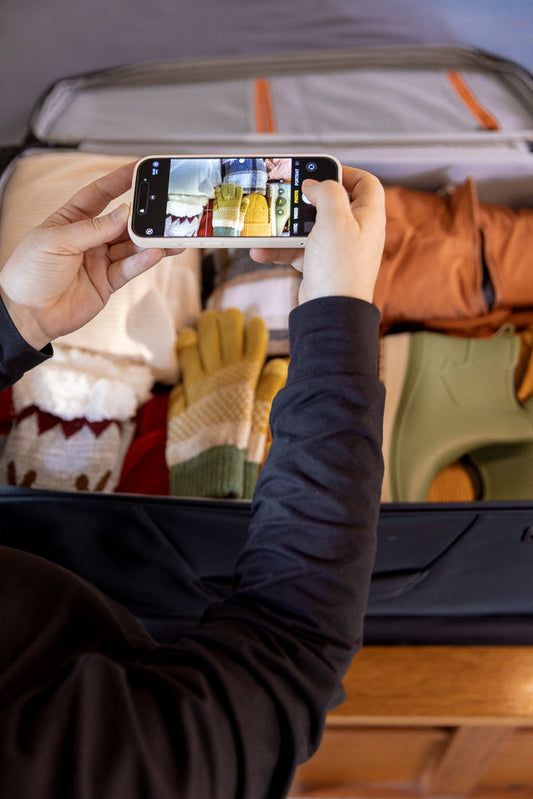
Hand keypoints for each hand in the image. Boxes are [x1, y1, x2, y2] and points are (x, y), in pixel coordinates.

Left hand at [0, 162, 182, 349]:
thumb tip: (124, 212)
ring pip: (131, 246)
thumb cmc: (30, 273)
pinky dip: (143, 261)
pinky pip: (129, 268)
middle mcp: (88, 238)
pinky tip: (155, 253)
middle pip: (122, 222)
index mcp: (71, 220)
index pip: (99, 193)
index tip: (139, 168)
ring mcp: (99, 260)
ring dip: (149, 241)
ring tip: (169, 235)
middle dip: (142, 215)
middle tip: (163, 208)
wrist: (27, 314)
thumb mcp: (57, 241)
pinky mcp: (108, 282)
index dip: (119, 180)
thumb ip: (93, 228)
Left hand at [212, 183, 250, 235]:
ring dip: (223, 188)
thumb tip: (246, 199)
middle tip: (229, 189)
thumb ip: (244, 206)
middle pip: (230, 187)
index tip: (236, 190)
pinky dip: (217, 194)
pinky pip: (216, 196)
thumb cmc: (234, 225)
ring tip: (223, 190)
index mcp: (237, 203)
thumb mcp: (241, 216)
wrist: (225, 231)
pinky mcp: (216, 205)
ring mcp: (222, 203)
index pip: (239, 189)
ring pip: (222, 189)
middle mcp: (230, 201)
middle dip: (230, 186)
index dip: (237, 188)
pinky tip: (218, 195)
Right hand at [250, 166, 384, 303]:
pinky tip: (262, 250)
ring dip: (286, 228)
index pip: (366, 184)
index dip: (347, 172)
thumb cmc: (340, 268)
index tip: (323, 170)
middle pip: (333, 204)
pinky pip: (298, 251)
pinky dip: (281, 250)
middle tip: (289, 194)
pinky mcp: (321, 266)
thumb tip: (315, 185)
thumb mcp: (335, 219)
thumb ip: (327, 192)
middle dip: (307, 200)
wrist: (331, 313)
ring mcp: (338, 250)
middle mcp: (356, 232)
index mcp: (368, 216)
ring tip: (267, 226)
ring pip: (310, 228)